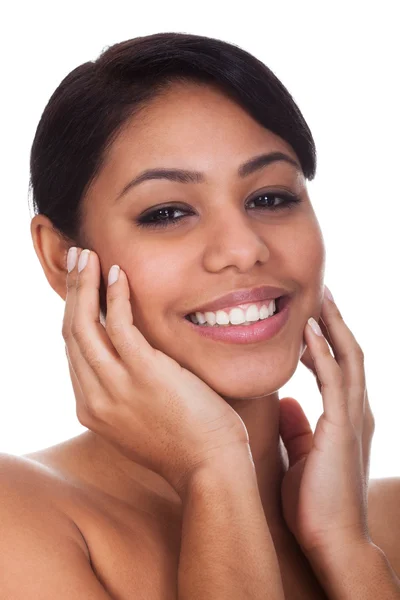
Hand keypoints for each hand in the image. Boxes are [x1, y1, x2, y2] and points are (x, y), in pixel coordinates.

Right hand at [63, 248, 247, 497]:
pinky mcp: (144, 375)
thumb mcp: (142, 418)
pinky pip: (119, 325)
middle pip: (70, 332)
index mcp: (92, 408)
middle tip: (77, 259)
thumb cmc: (184, 443)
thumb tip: (129, 359)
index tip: (79, 287)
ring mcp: (116, 387)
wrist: (209, 469)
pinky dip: (114, 296)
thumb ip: (125, 391)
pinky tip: (116, 273)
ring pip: (84, 325)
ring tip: (87, 256)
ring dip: (83, 285)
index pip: (73, 351)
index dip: (73, 313)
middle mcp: (93, 398)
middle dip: (71, 291)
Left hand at [278, 286, 375, 556]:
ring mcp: (352, 417)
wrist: (331, 540)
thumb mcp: (303, 456)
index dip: (328, 338)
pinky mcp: (342, 427)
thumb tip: (286, 403)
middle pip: (349, 352)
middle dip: (335, 320)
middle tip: (320, 291)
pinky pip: (334, 378)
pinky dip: (324, 351)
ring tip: (318, 296)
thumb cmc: (315, 503)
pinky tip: (308, 329)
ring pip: (348, 357)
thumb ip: (298, 428)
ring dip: (333, 325)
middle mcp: (355, 411)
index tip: (310, 314)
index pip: (339, 365)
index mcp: (345, 417)